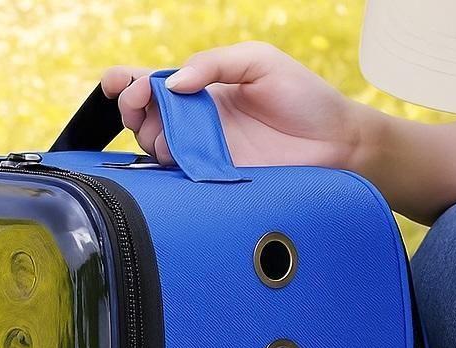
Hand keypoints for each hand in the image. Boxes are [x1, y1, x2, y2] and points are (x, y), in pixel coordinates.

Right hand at [100, 43, 363, 169]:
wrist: (335, 143)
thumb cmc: (304, 97)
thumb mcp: (258, 61)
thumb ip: (214, 63)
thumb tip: (175, 83)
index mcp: (204, 86)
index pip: (154, 81)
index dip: (129, 82)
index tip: (120, 86)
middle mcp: (199, 119)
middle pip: (145, 115)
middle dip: (133, 109)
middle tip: (141, 107)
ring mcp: (205, 150)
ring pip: (155, 145)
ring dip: (148, 136)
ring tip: (163, 134)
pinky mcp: (216, 178)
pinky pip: (180, 174)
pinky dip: (167, 166)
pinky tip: (172, 156)